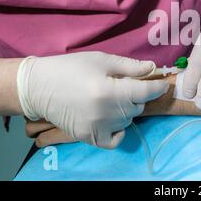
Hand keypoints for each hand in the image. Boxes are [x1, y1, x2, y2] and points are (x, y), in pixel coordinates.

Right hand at [17, 52, 167, 148]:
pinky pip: (115, 140)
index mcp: (109, 91)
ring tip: (111, 97)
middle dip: (136, 95)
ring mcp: (96, 128)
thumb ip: (130, 67)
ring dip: (126, 109)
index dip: (157, 87)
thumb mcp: (102, 60)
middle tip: (123, 84)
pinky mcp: (88, 137)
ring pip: (128, 120)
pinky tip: (113, 118)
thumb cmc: (70, 68)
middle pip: (137, 107)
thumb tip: (152, 68)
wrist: (38, 86)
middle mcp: (105, 113)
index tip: (162, 83)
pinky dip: (119, 130)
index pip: (145, 93)